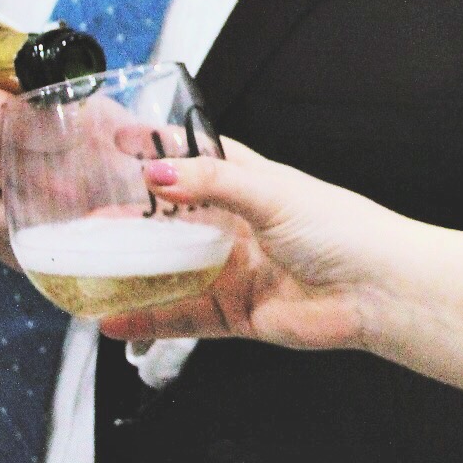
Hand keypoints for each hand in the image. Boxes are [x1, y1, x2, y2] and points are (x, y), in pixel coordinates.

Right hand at [97, 144, 405, 349]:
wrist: (378, 291)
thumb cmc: (344, 230)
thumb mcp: (271, 193)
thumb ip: (212, 182)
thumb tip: (159, 173)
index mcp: (252, 184)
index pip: (197, 158)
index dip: (158, 150)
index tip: (115, 142)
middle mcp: (240, 225)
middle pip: (173, 221)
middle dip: (130, 221)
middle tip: (84, 222)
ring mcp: (236, 270)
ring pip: (171, 271)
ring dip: (131, 272)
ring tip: (86, 272)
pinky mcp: (237, 313)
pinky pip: (184, 316)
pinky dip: (149, 319)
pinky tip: (115, 321)